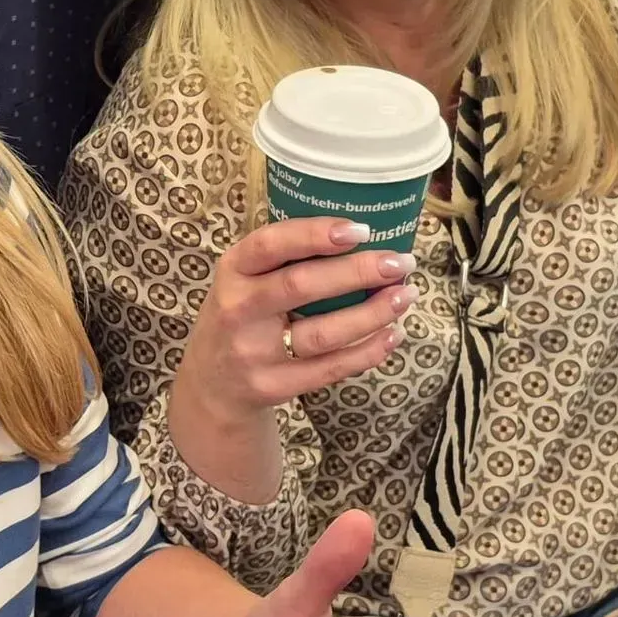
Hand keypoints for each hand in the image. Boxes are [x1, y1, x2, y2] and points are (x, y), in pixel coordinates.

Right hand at [177, 218, 412, 424]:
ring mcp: (254, 353)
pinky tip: (393, 334)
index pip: (270, 244)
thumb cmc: (242, 316)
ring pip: (323, 333)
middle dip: (358, 272)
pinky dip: (368, 351)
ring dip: (372, 313)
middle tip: (400, 262)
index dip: (315, 234)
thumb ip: (284, 258)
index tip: (362, 229)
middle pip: (302, 286)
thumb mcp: (243, 279)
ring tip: (405, 296)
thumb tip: (361, 234)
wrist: (212, 385)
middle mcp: (238, 310)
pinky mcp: (274, 386)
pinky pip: (330, 369)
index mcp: (232, 271)